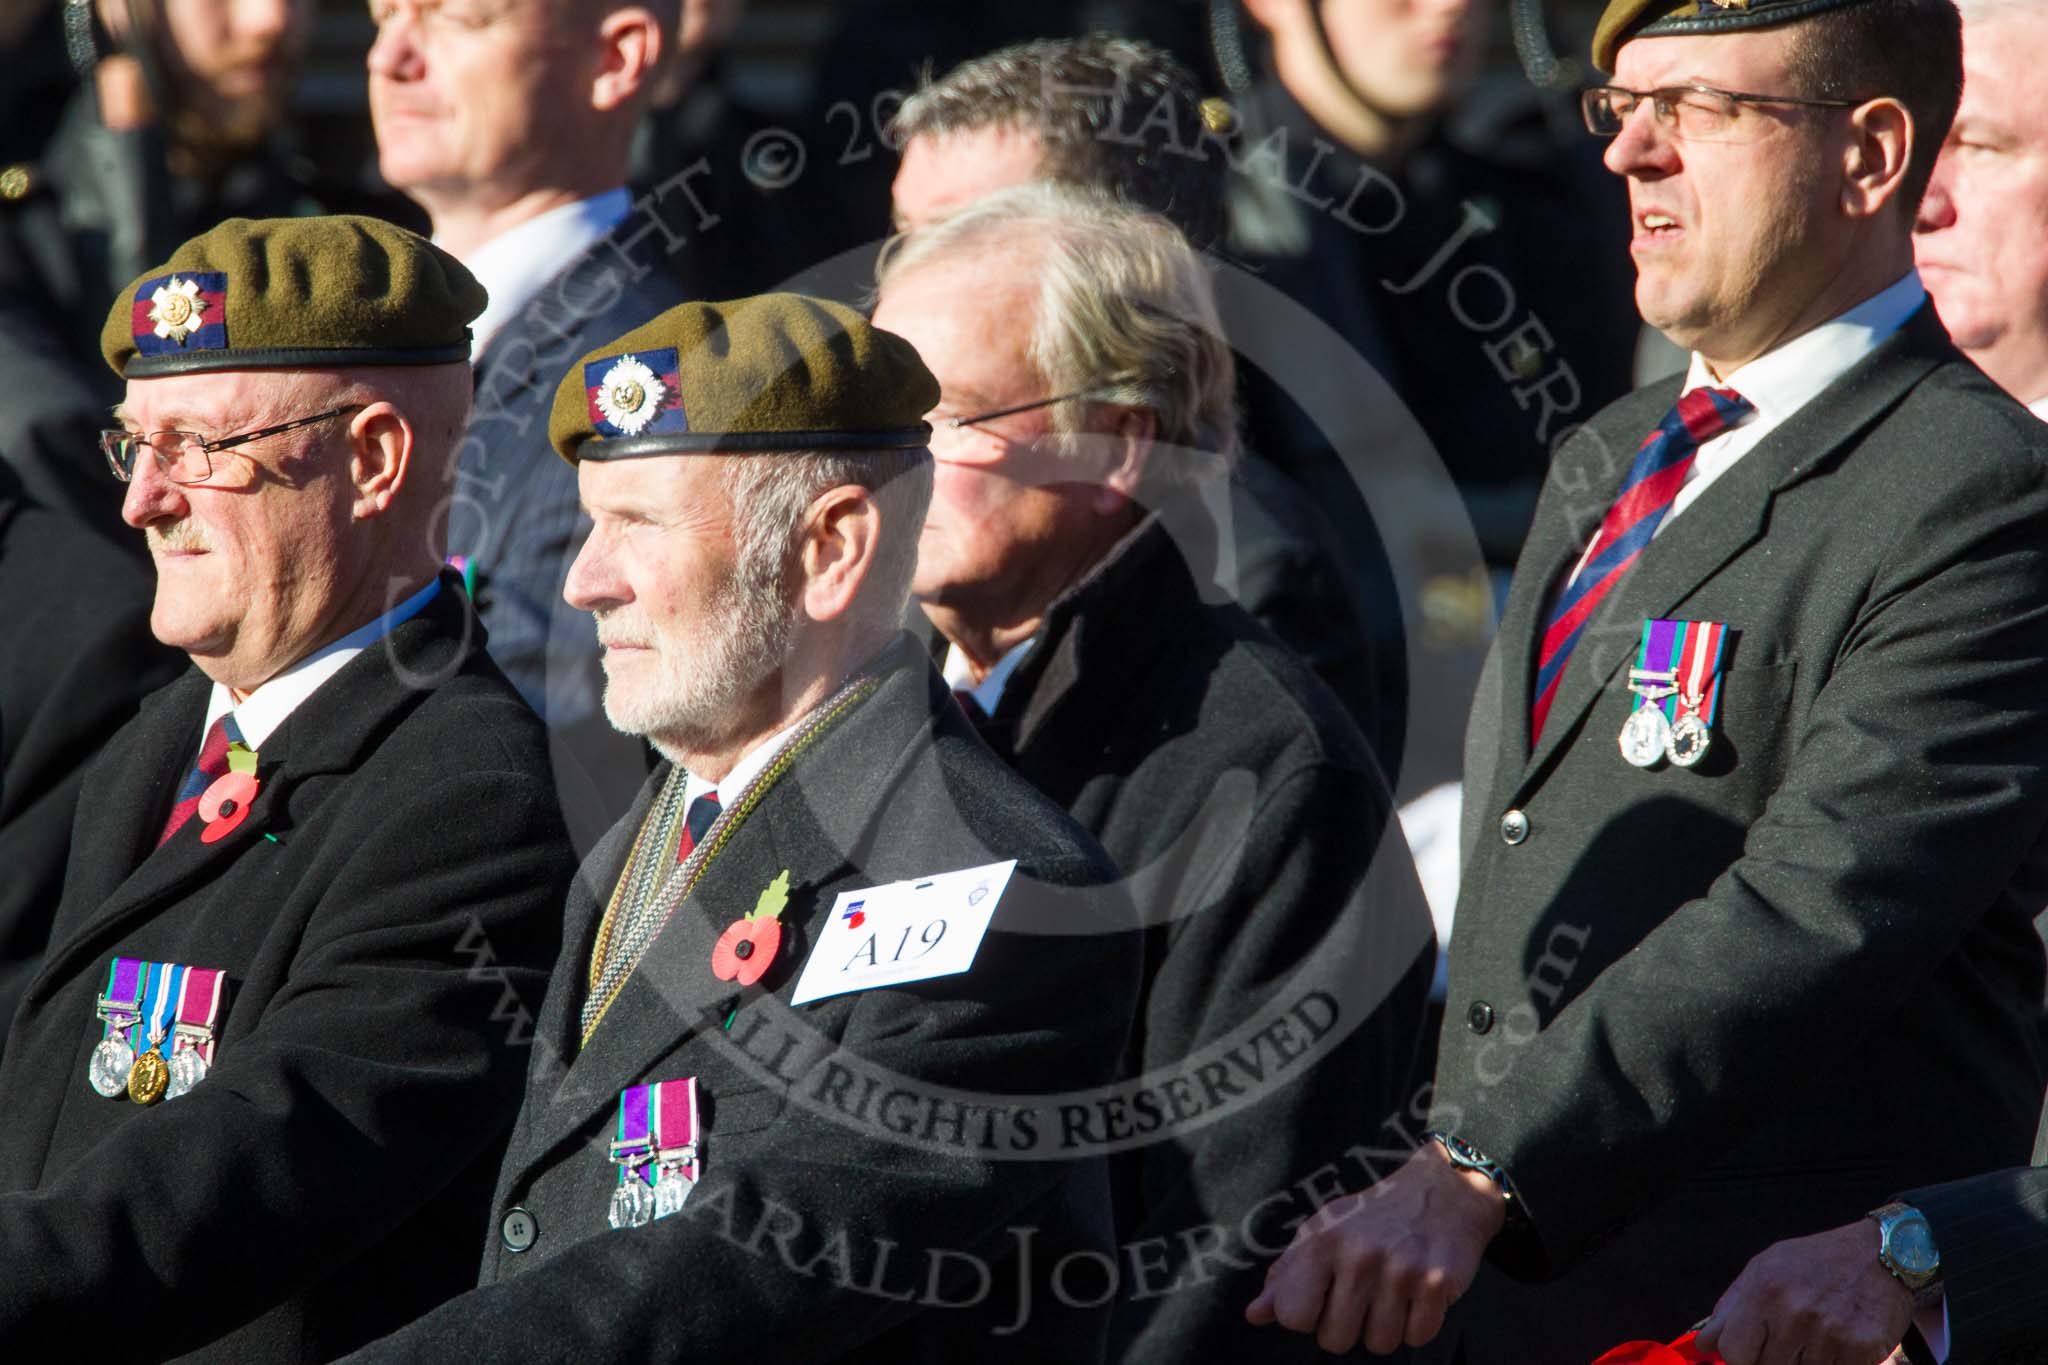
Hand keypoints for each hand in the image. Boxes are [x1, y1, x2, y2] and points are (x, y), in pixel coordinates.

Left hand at [1245, 1140, 1506, 1353]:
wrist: (1442, 1190)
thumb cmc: (1373, 1217)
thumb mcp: (1322, 1231)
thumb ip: (1287, 1274)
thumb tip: (1254, 1314)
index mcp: (1322, 1242)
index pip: (1293, 1316)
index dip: (1307, 1316)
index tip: (1322, 1299)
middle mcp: (1358, 1255)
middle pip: (1335, 1340)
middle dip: (1348, 1326)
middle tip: (1362, 1295)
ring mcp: (1400, 1270)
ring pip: (1379, 1343)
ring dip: (1386, 1327)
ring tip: (1391, 1292)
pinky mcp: (1436, 1282)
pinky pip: (1417, 1337)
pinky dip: (1418, 1324)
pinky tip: (1416, 1294)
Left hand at [1694, 1219, 1915, 1364]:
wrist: (1882, 1255)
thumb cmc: (1816, 1261)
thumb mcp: (1765, 1267)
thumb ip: (1731, 1307)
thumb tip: (1703, 1344)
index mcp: (1765, 1292)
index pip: (1734, 1353)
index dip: (1740, 1355)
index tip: (1751, 1348)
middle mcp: (1795, 1315)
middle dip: (1772, 1358)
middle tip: (1788, 1338)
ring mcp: (1830, 1336)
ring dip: (1804, 1362)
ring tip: (1815, 1335)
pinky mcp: (1862, 1352)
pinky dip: (1833, 1364)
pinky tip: (1838, 1342)